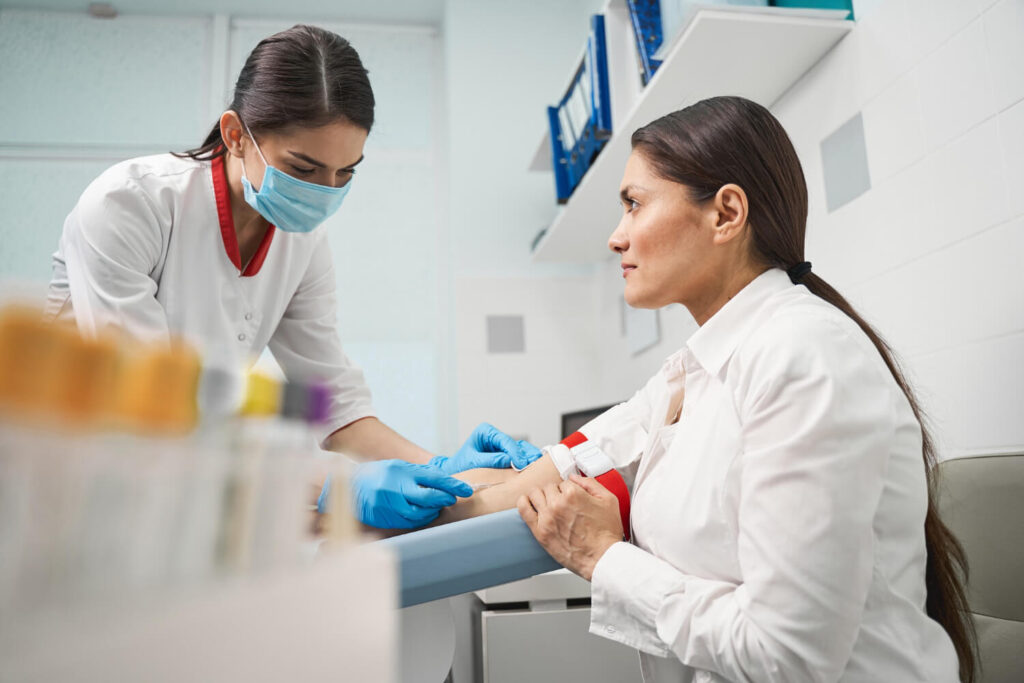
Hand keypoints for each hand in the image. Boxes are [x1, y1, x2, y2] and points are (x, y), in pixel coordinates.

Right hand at [352, 460, 472, 528]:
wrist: (350, 486)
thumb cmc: (380, 475)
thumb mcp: (399, 467)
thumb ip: (420, 474)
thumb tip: (446, 481)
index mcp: (402, 471)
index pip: (434, 478)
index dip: (453, 485)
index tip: (467, 490)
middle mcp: (395, 487)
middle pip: (429, 498)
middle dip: (444, 500)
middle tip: (451, 500)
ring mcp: (388, 504)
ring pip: (419, 514)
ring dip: (431, 512)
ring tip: (433, 508)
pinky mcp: (384, 518)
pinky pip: (408, 523)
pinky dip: (418, 520)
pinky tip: (420, 514)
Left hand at [430, 422, 542, 473]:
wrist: (453, 475)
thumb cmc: (460, 467)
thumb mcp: (473, 462)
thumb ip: (491, 460)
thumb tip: (509, 461)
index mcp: (486, 432)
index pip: (505, 440)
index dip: (515, 452)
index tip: (521, 464)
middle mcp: (496, 437)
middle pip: (516, 444)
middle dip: (526, 454)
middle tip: (533, 464)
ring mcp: (502, 447)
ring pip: (521, 450)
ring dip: (529, 458)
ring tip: (537, 467)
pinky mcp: (506, 457)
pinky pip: (519, 459)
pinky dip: (526, 464)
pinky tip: (533, 470)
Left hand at [517, 475, 622, 580]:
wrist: (602, 558)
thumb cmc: (606, 533)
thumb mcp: (609, 500)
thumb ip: (590, 483)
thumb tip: (573, 477)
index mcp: (573, 494)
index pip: (564, 482)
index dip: (570, 490)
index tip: (573, 499)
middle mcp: (557, 504)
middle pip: (548, 487)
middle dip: (556, 493)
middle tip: (563, 503)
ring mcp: (547, 518)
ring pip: (534, 494)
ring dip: (541, 497)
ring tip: (548, 504)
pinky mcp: (540, 532)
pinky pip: (523, 509)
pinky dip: (524, 503)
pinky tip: (529, 504)